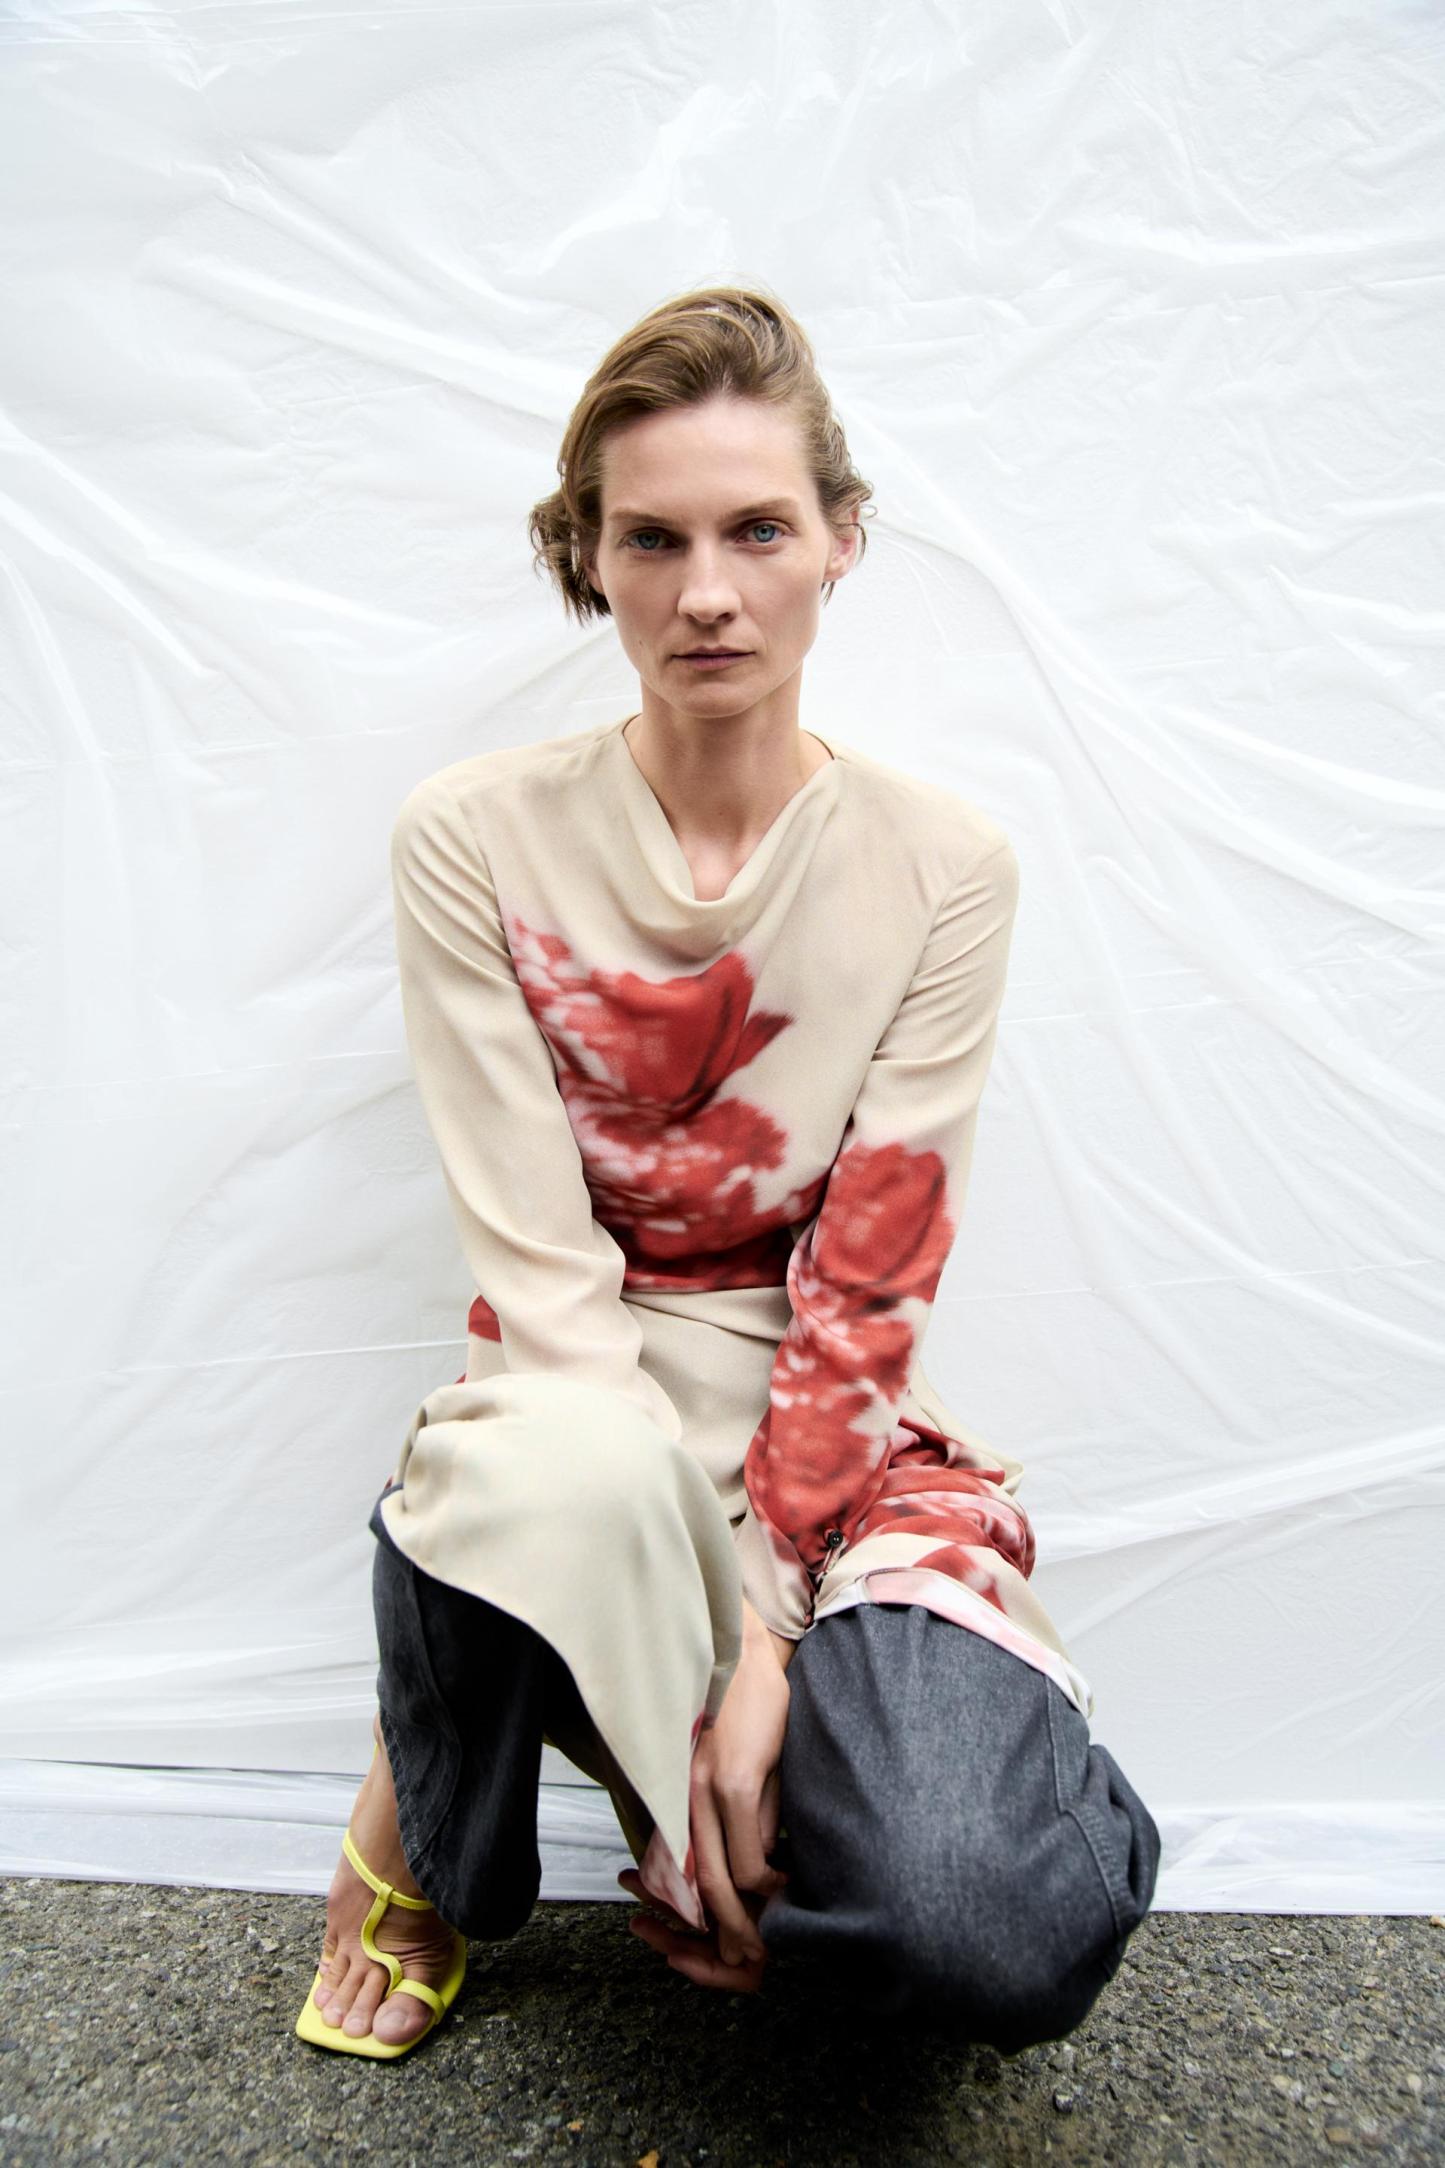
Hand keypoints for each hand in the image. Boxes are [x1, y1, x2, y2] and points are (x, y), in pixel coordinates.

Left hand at [621, 1617, 790, 1989]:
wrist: (744, 1650)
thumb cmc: (747, 1711)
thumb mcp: (740, 1775)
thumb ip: (743, 1822)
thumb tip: (761, 1873)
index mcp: (685, 1805)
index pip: (688, 1885)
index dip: (703, 1928)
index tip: (721, 1951)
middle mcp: (686, 1804)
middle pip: (702, 1897)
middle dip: (726, 1940)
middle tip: (751, 1963)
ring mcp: (708, 1795)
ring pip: (724, 1886)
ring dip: (749, 1922)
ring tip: (771, 1942)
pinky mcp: (736, 1782)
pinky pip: (750, 1856)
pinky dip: (768, 1884)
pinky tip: (786, 1890)